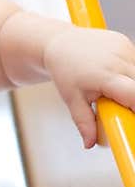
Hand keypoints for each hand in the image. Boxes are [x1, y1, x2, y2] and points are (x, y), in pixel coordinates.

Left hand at [43, 26, 134, 148]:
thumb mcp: (72, 99)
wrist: (59, 43)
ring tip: (115, 90)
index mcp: (105, 76)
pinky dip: (130, 74)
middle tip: (122, 108)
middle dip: (133, 100)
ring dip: (132, 86)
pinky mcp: (126, 43)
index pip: (134, 94)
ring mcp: (123, 49)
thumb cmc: (64, 71)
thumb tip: (90, 144)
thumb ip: (84, 123)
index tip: (133, 118)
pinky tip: (117, 76)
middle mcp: (117, 60)